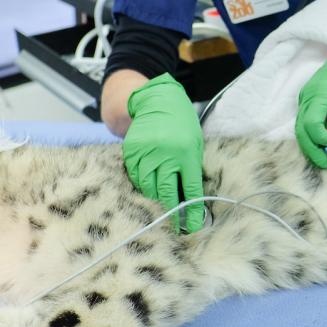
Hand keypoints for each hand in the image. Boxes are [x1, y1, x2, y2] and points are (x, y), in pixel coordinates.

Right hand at [123, 73, 204, 231]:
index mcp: (186, 153)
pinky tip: (149, 183)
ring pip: (148, 188)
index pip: (191, 189)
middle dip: (171, 211)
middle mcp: (165, 154)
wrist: (155, 101)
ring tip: (162, 202)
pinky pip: (136, 177)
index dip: (192, 211)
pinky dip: (142, 184)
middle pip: (167, 192)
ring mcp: (146, 153)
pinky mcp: (131, 152)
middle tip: (174, 222)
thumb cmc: (181, 124)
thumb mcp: (194, 143)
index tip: (193, 226)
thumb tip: (192, 198)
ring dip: (156, 198)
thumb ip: (192, 168)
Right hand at [295, 22, 326, 167]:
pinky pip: (304, 120)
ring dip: (309, 143)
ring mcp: (305, 97)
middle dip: (311, 149)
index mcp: (319, 93)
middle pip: (301, 129)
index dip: (321, 138)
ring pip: (300, 126)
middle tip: (323, 164)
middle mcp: (306, 96)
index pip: (311, 124)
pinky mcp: (308, 99)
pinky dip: (310, 134)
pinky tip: (319, 143)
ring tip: (321, 158)